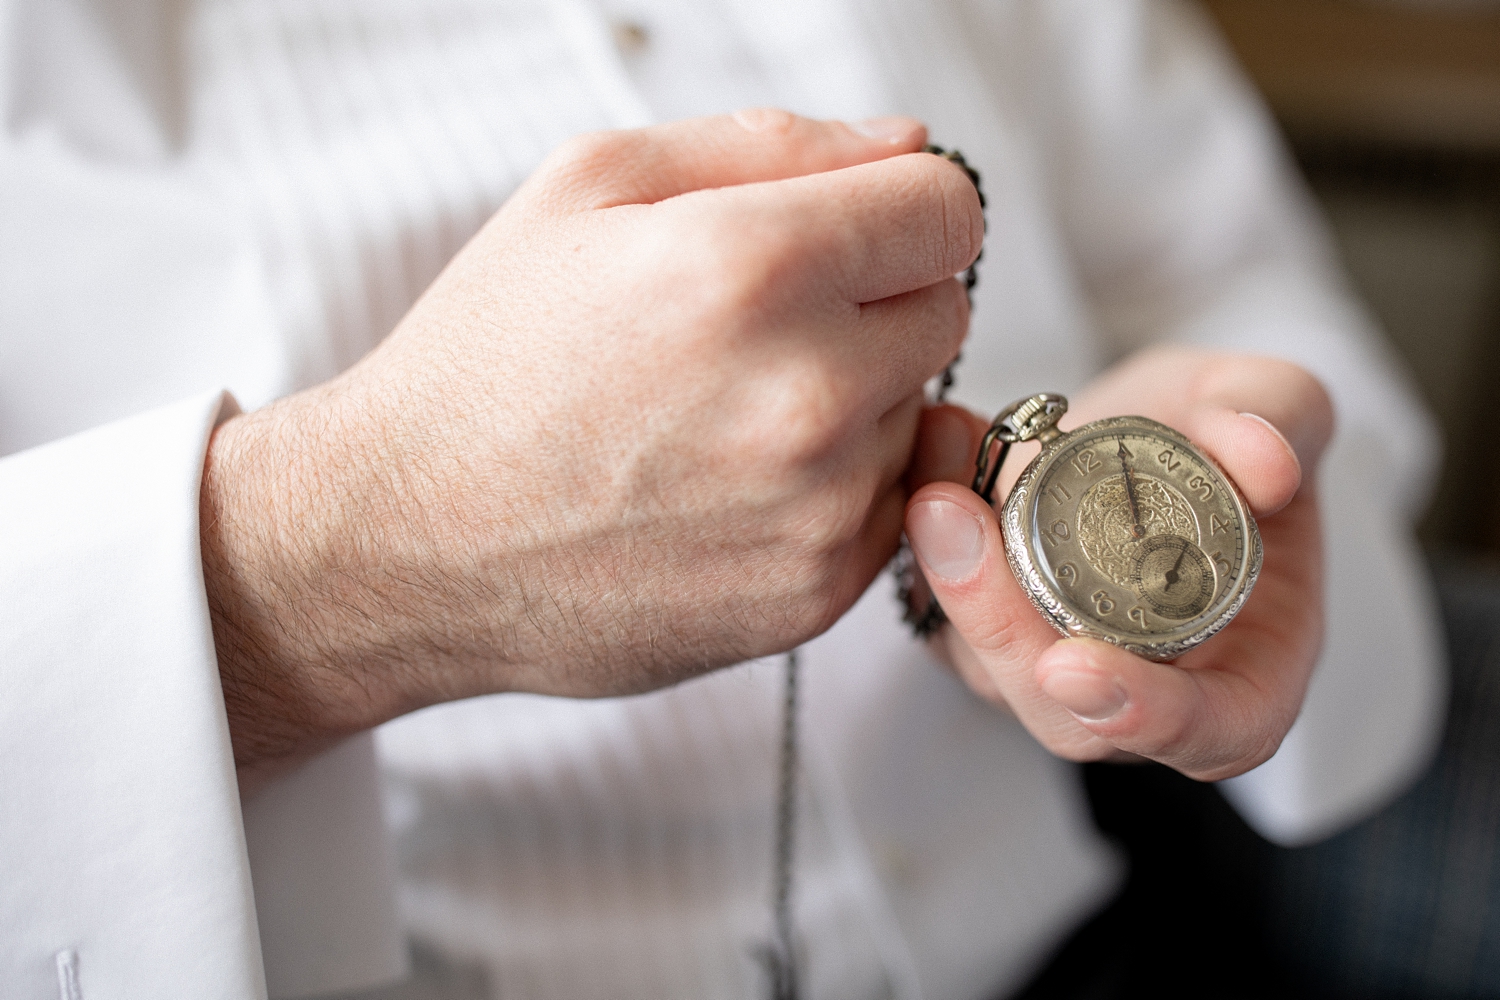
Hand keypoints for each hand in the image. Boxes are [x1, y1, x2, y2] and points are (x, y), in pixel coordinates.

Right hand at [200, 110, 982, 789]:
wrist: (409, 540)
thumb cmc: (489, 359)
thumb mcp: (588, 187)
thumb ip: (769, 143)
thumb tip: (907, 145)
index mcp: (750, 265)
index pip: (947, 208)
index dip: (898, 206)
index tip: (848, 228)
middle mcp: (804, 392)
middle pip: (945, 308)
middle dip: (873, 299)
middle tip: (757, 326)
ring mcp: (816, 507)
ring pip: (917, 412)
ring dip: (853, 400)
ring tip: (724, 415)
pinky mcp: (814, 593)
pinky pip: (889, 507)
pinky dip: (835, 488)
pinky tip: (732, 485)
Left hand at [903, 347, 1333, 780]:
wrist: (1153, 424)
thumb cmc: (1231, 437)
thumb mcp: (1277, 403)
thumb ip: (1284, 418)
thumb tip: (1268, 463)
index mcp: (1250, 669)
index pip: (1212, 734)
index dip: (1145, 716)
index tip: (1073, 668)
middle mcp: (1142, 690)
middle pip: (1062, 712)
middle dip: (999, 627)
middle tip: (956, 522)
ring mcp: (1052, 669)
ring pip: (983, 662)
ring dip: (948, 572)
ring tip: (940, 467)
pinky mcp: (982, 628)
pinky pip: (940, 604)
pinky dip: (928, 532)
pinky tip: (933, 448)